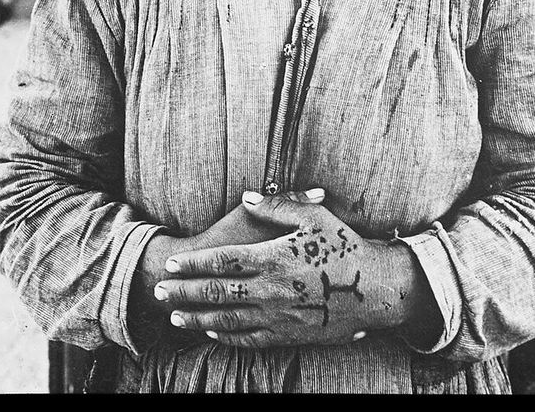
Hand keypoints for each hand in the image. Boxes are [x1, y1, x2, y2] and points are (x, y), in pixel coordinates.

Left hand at [128, 188, 325, 347]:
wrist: (374, 288)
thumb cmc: (344, 247)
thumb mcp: (313, 216)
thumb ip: (277, 206)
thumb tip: (249, 196)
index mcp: (273, 259)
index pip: (222, 262)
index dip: (194, 264)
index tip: (173, 264)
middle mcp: (270, 290)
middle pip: (217, 293)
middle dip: (185, 293)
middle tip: (160, 292)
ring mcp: (277, 316)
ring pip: (227, 319)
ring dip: (198, 318)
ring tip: (175, 316)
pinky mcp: (288, 334)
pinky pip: (249, 338)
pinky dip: (226, 336)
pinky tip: (212, 331)